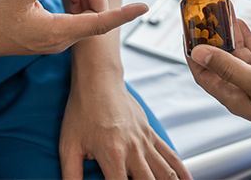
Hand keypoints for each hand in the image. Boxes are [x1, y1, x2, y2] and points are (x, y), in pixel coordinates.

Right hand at [0, 0, 147, 56]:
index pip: (101, 23)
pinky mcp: (49, 37)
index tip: (145, 7)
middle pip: (94, 16)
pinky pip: (72, 20)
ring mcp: (56, 41)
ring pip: (84, 17)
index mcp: (59, 32)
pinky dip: (73, 2)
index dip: (124, 14)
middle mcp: (63, 40)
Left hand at [59, 80, 191, 179]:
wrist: (98, 80)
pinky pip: (170, 155)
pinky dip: (181, 172)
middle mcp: (133, 149)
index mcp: (112, 155)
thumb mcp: (69, 145)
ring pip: (166, 173)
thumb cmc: (81, 110)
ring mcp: (145, 141)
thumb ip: (71, 174)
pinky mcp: (150, 133)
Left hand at [186, 19, 250, 144]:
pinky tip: (242, 25)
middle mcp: (240, 91)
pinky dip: (248, 41)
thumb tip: (197, 53)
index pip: (202, 71)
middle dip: (210, 37)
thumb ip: (227, 67)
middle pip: (218, 60)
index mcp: (232, 96)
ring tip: (223, 11)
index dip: (192, 51)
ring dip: (229, 35)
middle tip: (206, 13)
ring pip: (237, 55)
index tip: (187, 29)